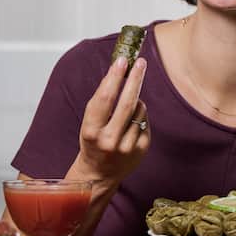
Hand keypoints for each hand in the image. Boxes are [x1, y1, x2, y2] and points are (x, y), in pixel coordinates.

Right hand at [74, 56, 149, 184]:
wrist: (99, 174)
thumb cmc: (93, 141)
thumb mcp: (89, 122)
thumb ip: (102, 100)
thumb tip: (117, 71)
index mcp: (91, 131)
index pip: (104, 99)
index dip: (114, 78)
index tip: (122, 61)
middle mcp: (109, 140)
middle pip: (127, 103)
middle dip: (135, 79)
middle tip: (141, 63)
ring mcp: (127, 146)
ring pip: (140, 109)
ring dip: (136, 100)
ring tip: (126, 107)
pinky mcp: (142, 148)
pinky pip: (145, 120)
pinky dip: (140, 115)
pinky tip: (131, 123)